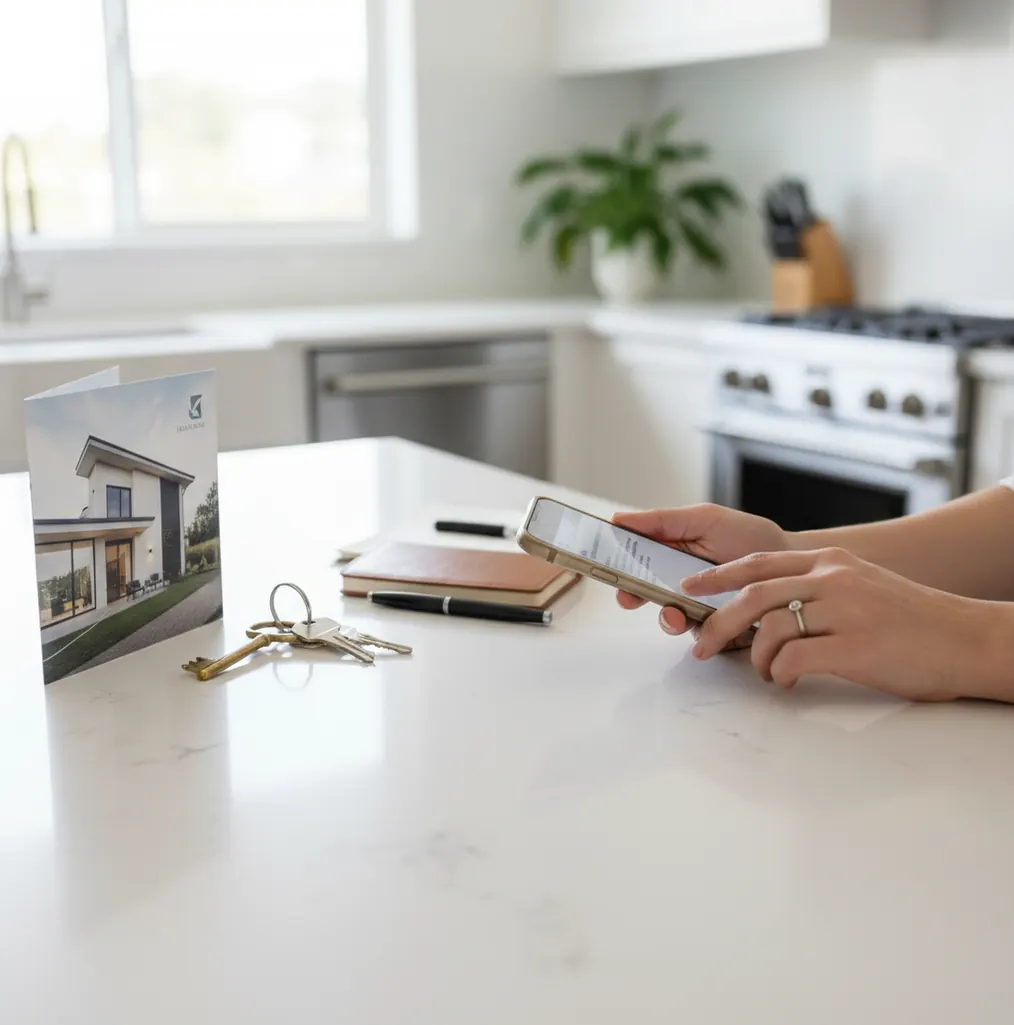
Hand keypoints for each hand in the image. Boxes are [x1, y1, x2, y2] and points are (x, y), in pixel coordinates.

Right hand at [613, 505, 789, 637]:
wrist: (792, 560)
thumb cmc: (748, 536)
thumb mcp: (704, 519)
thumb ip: (661, 521)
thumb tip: (618, 520)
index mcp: (669, 555)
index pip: (634, 563)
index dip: (618, 567)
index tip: (606, 568)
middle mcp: (678, 584)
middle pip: (644, 594)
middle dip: (633, 596)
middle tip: (629, 597)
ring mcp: (696, 608)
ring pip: (669, 618)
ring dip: (667, 617)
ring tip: (675, 612)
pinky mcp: (717, 629)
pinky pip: (699, 636)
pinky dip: (700, 632)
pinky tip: (709, 624)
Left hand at [682, 547, 1006, 702]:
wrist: (967, 638)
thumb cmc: (913, 621)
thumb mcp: (860, 587)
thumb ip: (816, 590)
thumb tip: (766, 613)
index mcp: (831, 562)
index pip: (759, 562)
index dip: (718, 576)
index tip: (689, 589)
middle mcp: (834, 578)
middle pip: (753, 594)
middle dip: (716, 622)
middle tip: (700, 646)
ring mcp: (845, 610)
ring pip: (770, 628)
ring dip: (755, 656)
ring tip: (766, 673)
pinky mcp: (856, 645)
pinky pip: (794, 658)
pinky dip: (780, 673)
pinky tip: (788, 681)